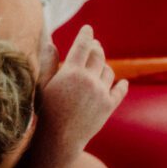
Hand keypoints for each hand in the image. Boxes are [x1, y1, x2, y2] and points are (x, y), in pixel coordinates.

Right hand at [40, 25, 127, 152]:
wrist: (59, 139)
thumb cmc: (46, 110)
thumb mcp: (43, 84)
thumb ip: (49, 62)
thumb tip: (50, 42)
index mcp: (72, 72)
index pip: (82, 45)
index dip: (86, 35)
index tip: (88, 29)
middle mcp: (89, 80)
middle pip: (98, 55)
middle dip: (96, 47)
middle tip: (94, 44)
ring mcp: (101, 93)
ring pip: (109, 71)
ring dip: (104, 65)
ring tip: (100, 64)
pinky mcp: (109, 106)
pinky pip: (119, 90)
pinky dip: (121, 84)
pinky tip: (122, 82)